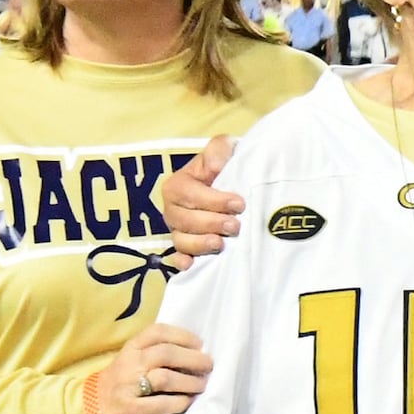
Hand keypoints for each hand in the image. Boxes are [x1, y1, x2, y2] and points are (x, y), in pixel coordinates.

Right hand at [84, 322, 211, 413]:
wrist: (92, 412)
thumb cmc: (122, 384)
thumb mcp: (132, 361)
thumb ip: (155, 353)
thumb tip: (195, 351)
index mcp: (131, 348)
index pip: (157, 332)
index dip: (182, 335)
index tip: (200, 343)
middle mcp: (129, 364)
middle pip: (166, 354)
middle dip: (193, 359)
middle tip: (208, 365)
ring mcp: (129, 387)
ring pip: (166, 378)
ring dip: (190, 382)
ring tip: (201, 385)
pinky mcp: (132, 409)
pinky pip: (162, 404)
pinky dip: (179, 402)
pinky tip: (187, 402)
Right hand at [154, 135, 239, 262]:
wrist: (236, 186)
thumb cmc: (227, 166)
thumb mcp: (224, 148)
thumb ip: (219, 149)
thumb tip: (216, 165)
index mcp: (179, 184)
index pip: (188, 194)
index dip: (213, 200)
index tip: (239, 203)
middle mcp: (174, 208)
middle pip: (184, 219)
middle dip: (210, 223)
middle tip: (235, 226)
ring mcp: (179, 230)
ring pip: (181, 240)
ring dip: (200, 244)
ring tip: (221, 244)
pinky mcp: (186, 248)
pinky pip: (177, 259)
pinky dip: (182, 262)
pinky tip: (192, 265)